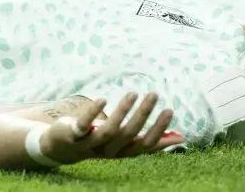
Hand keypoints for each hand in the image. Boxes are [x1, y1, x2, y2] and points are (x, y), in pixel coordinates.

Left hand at [40, 92, 183, 163]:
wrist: (63, 148)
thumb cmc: (102, 142)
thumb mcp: (127, 142)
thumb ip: (152, 140)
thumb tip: (182, 137)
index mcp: (124, 152)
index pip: (145, 145)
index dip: (158, 130)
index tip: (169, 109)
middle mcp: (109, 151)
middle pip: (128, 135)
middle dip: (142, 115)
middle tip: (154, 94)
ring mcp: (91, 144)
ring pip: (109, 132)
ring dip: (122, 112)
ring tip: (134, 92)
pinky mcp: (73, 135)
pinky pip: (83, 126)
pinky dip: (93, 114)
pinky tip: (104, 99)